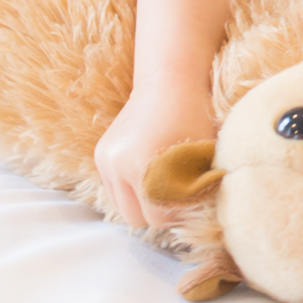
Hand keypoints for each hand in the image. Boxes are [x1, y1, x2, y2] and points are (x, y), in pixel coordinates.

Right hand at [93, 89, 215, 229]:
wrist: (169, 80)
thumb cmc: (194, 116)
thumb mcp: (201, 157)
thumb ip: (194, 192)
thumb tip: (196, 221)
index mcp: (142, 167)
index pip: (157, 217)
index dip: (178, 215)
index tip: (193, 203)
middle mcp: (116, 166)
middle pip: (135, 217)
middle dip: (158, 213)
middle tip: (179, 200)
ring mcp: (105, 160)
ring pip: (121, 206)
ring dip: (142, 203)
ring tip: (164, 188)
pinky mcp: (101, 154)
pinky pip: (114, 188)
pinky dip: (130, 189)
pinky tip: (149, 175)